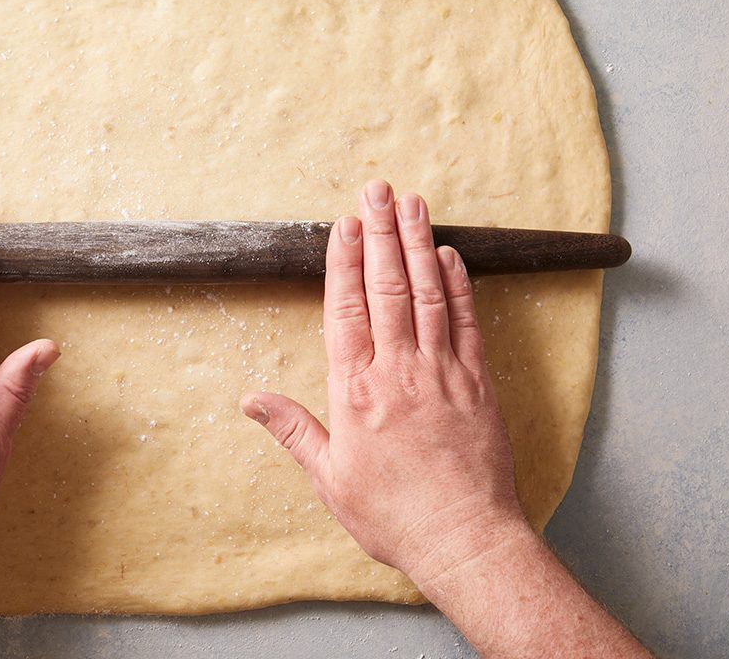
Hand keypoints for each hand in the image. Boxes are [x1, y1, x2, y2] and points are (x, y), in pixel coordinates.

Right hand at [241, 179, 523, 582]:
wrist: (464, 539)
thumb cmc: (392, 514)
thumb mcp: (328, 478)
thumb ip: (292, 429)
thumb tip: (250, 399)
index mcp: (356, 391)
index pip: (346, 310)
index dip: (344, 262)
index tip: (344, 223)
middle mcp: (399, 371)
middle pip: (387, 288)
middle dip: (381, 233)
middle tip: (377, 189)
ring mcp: (443, 373)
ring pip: (428, 294)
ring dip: (418, 244)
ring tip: (412, 203)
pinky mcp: (478, 383)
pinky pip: (468, 323)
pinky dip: (459, 285)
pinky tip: (450, 256)